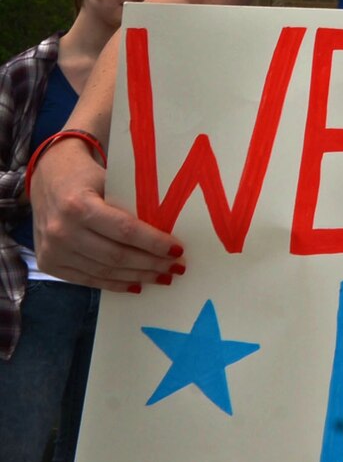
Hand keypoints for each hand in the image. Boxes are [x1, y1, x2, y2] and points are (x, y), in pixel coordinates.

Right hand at [30, 135, 181, 289]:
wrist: (47, 179)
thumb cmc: (86, 177)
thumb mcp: (109, 180)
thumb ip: (133, 202)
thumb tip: (170, 227)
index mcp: (78, 206)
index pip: (125, 230)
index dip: (154, 243)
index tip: (177, 250)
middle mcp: (62, 231)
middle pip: (116, 256)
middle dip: (151, 264)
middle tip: (176, 268)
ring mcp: (52, 250)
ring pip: (103, 271)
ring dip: (137, 277)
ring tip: (162, 277)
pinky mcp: (48, 264)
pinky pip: (87, 279)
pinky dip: (114, 284)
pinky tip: (135, 284)